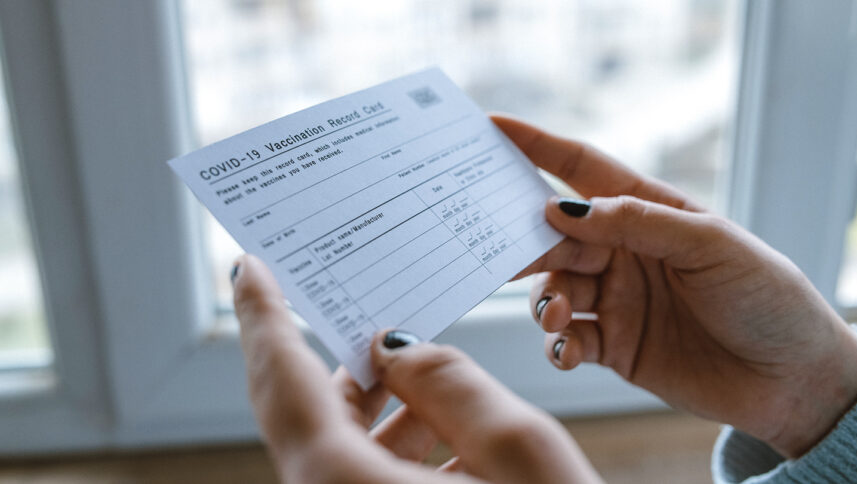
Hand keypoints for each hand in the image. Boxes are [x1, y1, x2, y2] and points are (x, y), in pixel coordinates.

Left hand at [231, 254, 601, 483]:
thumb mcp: (523, 456)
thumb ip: (453, 383)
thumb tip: (398, 349)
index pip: (284, 382)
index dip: (264, 315)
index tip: (249, 265)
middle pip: (309, 416)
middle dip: (339, 359)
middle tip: (360, 305)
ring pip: (340, 451)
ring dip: (380, 408)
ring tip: (422, 367)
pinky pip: (361, 480)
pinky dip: (395, 449)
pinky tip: (443, 428)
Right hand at [493, 115, 856, 457]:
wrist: (792, 379)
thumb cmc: (765, 296)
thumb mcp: (710, 244)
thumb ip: (636, 222)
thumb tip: (562, 208)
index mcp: (647, 211)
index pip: (581, 169)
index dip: (535, 146)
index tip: (491, 129)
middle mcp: (622, 251)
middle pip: (554, 235)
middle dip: (525, 241)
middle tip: (504, 252)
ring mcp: (615, 299)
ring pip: (552, 289)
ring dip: (545, 300)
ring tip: (561, 314)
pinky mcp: (613, 345)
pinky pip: (567, 340)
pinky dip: (557, 344)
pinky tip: (569, 349)